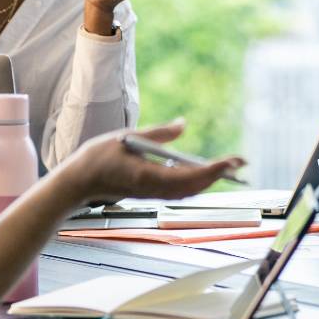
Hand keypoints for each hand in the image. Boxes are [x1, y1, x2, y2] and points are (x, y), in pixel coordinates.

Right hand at [60, 120, 244, 202]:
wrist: (77, 182)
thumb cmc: (98, 157)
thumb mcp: (129, 137)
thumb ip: (159, 132)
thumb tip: (184, 124)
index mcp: (148, 176)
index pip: (189, 176)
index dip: (213, 170)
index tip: (232, 161)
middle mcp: (153, 190)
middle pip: (194, 186)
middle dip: (219, 174)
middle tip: (241, 162)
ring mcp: (152, 194)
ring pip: (189, 191)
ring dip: (210, 179)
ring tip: (229, 166)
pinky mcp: (149, 194)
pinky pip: (179, 191)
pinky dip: (196, 183)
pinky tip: (205, 172)